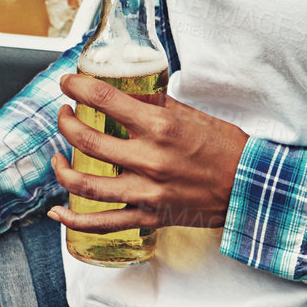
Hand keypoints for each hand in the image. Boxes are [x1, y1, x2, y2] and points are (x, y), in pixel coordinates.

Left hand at [49, 74, 248, 233]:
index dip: (78, 88)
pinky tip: (57, 212)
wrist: (249, 188)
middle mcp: (149, 160)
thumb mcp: (191, 114)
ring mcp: (146, 193)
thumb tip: (126, 92)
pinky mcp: (148, 217)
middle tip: (64, 113)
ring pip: (85, 183)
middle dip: (65, 122)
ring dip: (62, 167)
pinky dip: (73, 220)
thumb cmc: (225, 147)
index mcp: (160, 127)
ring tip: (58, 154)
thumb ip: (155, 104)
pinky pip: (102, 223)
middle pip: (86, 140)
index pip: (105, 100)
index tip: (68, 83)